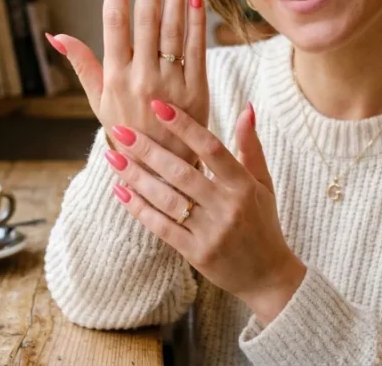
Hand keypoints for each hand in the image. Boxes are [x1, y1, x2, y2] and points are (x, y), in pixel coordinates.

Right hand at [46, 0, 208, 164]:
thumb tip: (54, 36)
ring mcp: (171, 85)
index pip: (113, 20)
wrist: (161, 175)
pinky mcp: (197, 92)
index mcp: (114, 77)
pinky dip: (197, 19)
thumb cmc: (126, 134)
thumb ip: (82, 64)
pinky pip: (197, 49)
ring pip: (172, 28)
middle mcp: (140, 78)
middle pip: (144, 17)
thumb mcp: (98, 103)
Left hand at [103, 99, 306, 324]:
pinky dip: (139, 208)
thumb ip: (251, 146)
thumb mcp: (263, 183)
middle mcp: (228, 207)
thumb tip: (247, 107)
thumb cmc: (263, 223)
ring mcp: (211, 232)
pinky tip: (120, 191)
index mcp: (244, 185)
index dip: (185, 126)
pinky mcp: (196, 253)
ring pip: (166, 199)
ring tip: (113, 157)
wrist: (268, 276)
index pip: (211, 148)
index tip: (160, 106)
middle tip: (121, 129)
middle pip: (182, 172)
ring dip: (136, 177)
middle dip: (148, 149)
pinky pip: (162, 227)